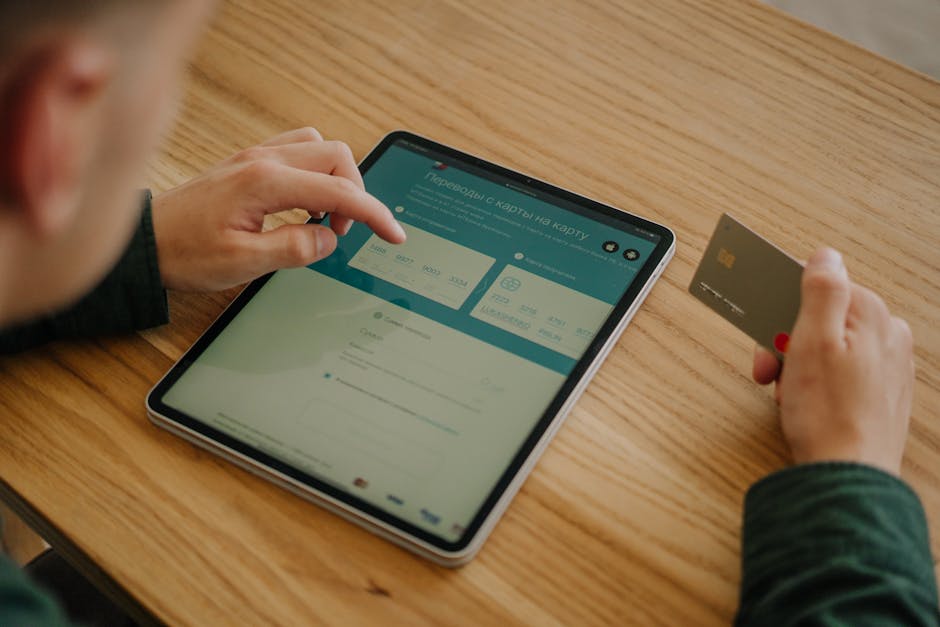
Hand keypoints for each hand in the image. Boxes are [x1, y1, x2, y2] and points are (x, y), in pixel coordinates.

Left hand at [151, 127, 405, 291]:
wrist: (146, 242)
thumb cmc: (184, 252)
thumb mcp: (242, 263)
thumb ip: (294, 248)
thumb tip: (329, 238)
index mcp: (264, 182)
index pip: (338, 191)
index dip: (374, 214)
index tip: (393, 235)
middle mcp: (262, 160)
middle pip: (337, 156)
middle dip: (356, 193)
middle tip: (344, 232)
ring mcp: (255, 156)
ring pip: (320, 147)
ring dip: (336, 180)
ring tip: (326, 218)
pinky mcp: (248, 162)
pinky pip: (298, 151)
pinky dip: (316, 173)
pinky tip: (306, 203)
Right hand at [752, 248, 913, 474]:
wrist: (847, 476)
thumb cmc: (828, 416)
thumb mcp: (813, 342)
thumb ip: (822, 290)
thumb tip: (826, 255)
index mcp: (870, 314)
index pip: (817, 287)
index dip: (782, 311)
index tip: (765, 332)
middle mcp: (886, 334)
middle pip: (821, 318)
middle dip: (787, 342)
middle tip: (771, 371)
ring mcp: (887, 364)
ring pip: (828, 345)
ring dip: (798, 364)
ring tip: (789, 393)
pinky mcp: (881, 390)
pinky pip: (840, 370)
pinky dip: (817, 381)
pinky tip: (807, 401)